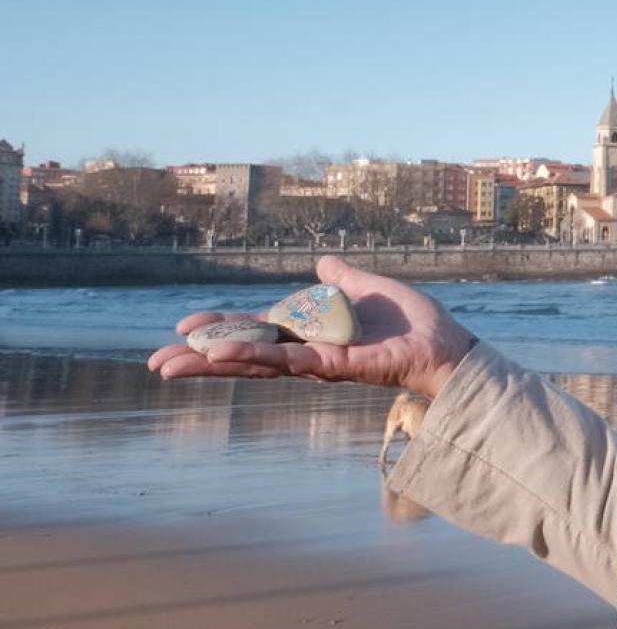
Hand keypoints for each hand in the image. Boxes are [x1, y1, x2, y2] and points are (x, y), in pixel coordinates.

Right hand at [145, 256, 478, 399]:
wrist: (447, 344)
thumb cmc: (414, 323)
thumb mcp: (370, 289)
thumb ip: (344, 278)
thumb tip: (323, 262)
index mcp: (311, 331)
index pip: (256, 331)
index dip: (221, 330)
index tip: (183, 329)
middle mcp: (308, 350)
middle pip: (245, 354)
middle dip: (201, 359)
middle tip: (156, 363)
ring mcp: (318, 362)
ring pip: (257, 361)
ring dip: (216, 361)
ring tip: (175, 363)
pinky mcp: (335, 366)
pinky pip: (289, 360)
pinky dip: (256, 356)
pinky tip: (224, 354)